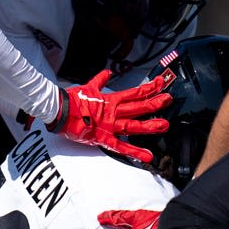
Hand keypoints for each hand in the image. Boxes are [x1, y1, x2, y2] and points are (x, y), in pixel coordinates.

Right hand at [49, 70, 170, 162]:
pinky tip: (147, 156)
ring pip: (133, 125)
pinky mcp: (102, 138)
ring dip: (150, 126)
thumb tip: (107, 73)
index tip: (161, 83)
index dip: (149, 88)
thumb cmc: (71, 100)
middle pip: (138, 107)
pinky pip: (121, 147)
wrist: (59, 111)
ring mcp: (109, 126)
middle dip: (155, 103)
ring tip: (165, 125)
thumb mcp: (88, 87)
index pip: (135, 93)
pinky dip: (134, 152)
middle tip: (169, 100)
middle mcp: (113, 112)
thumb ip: (100, 80)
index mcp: (111, 100)